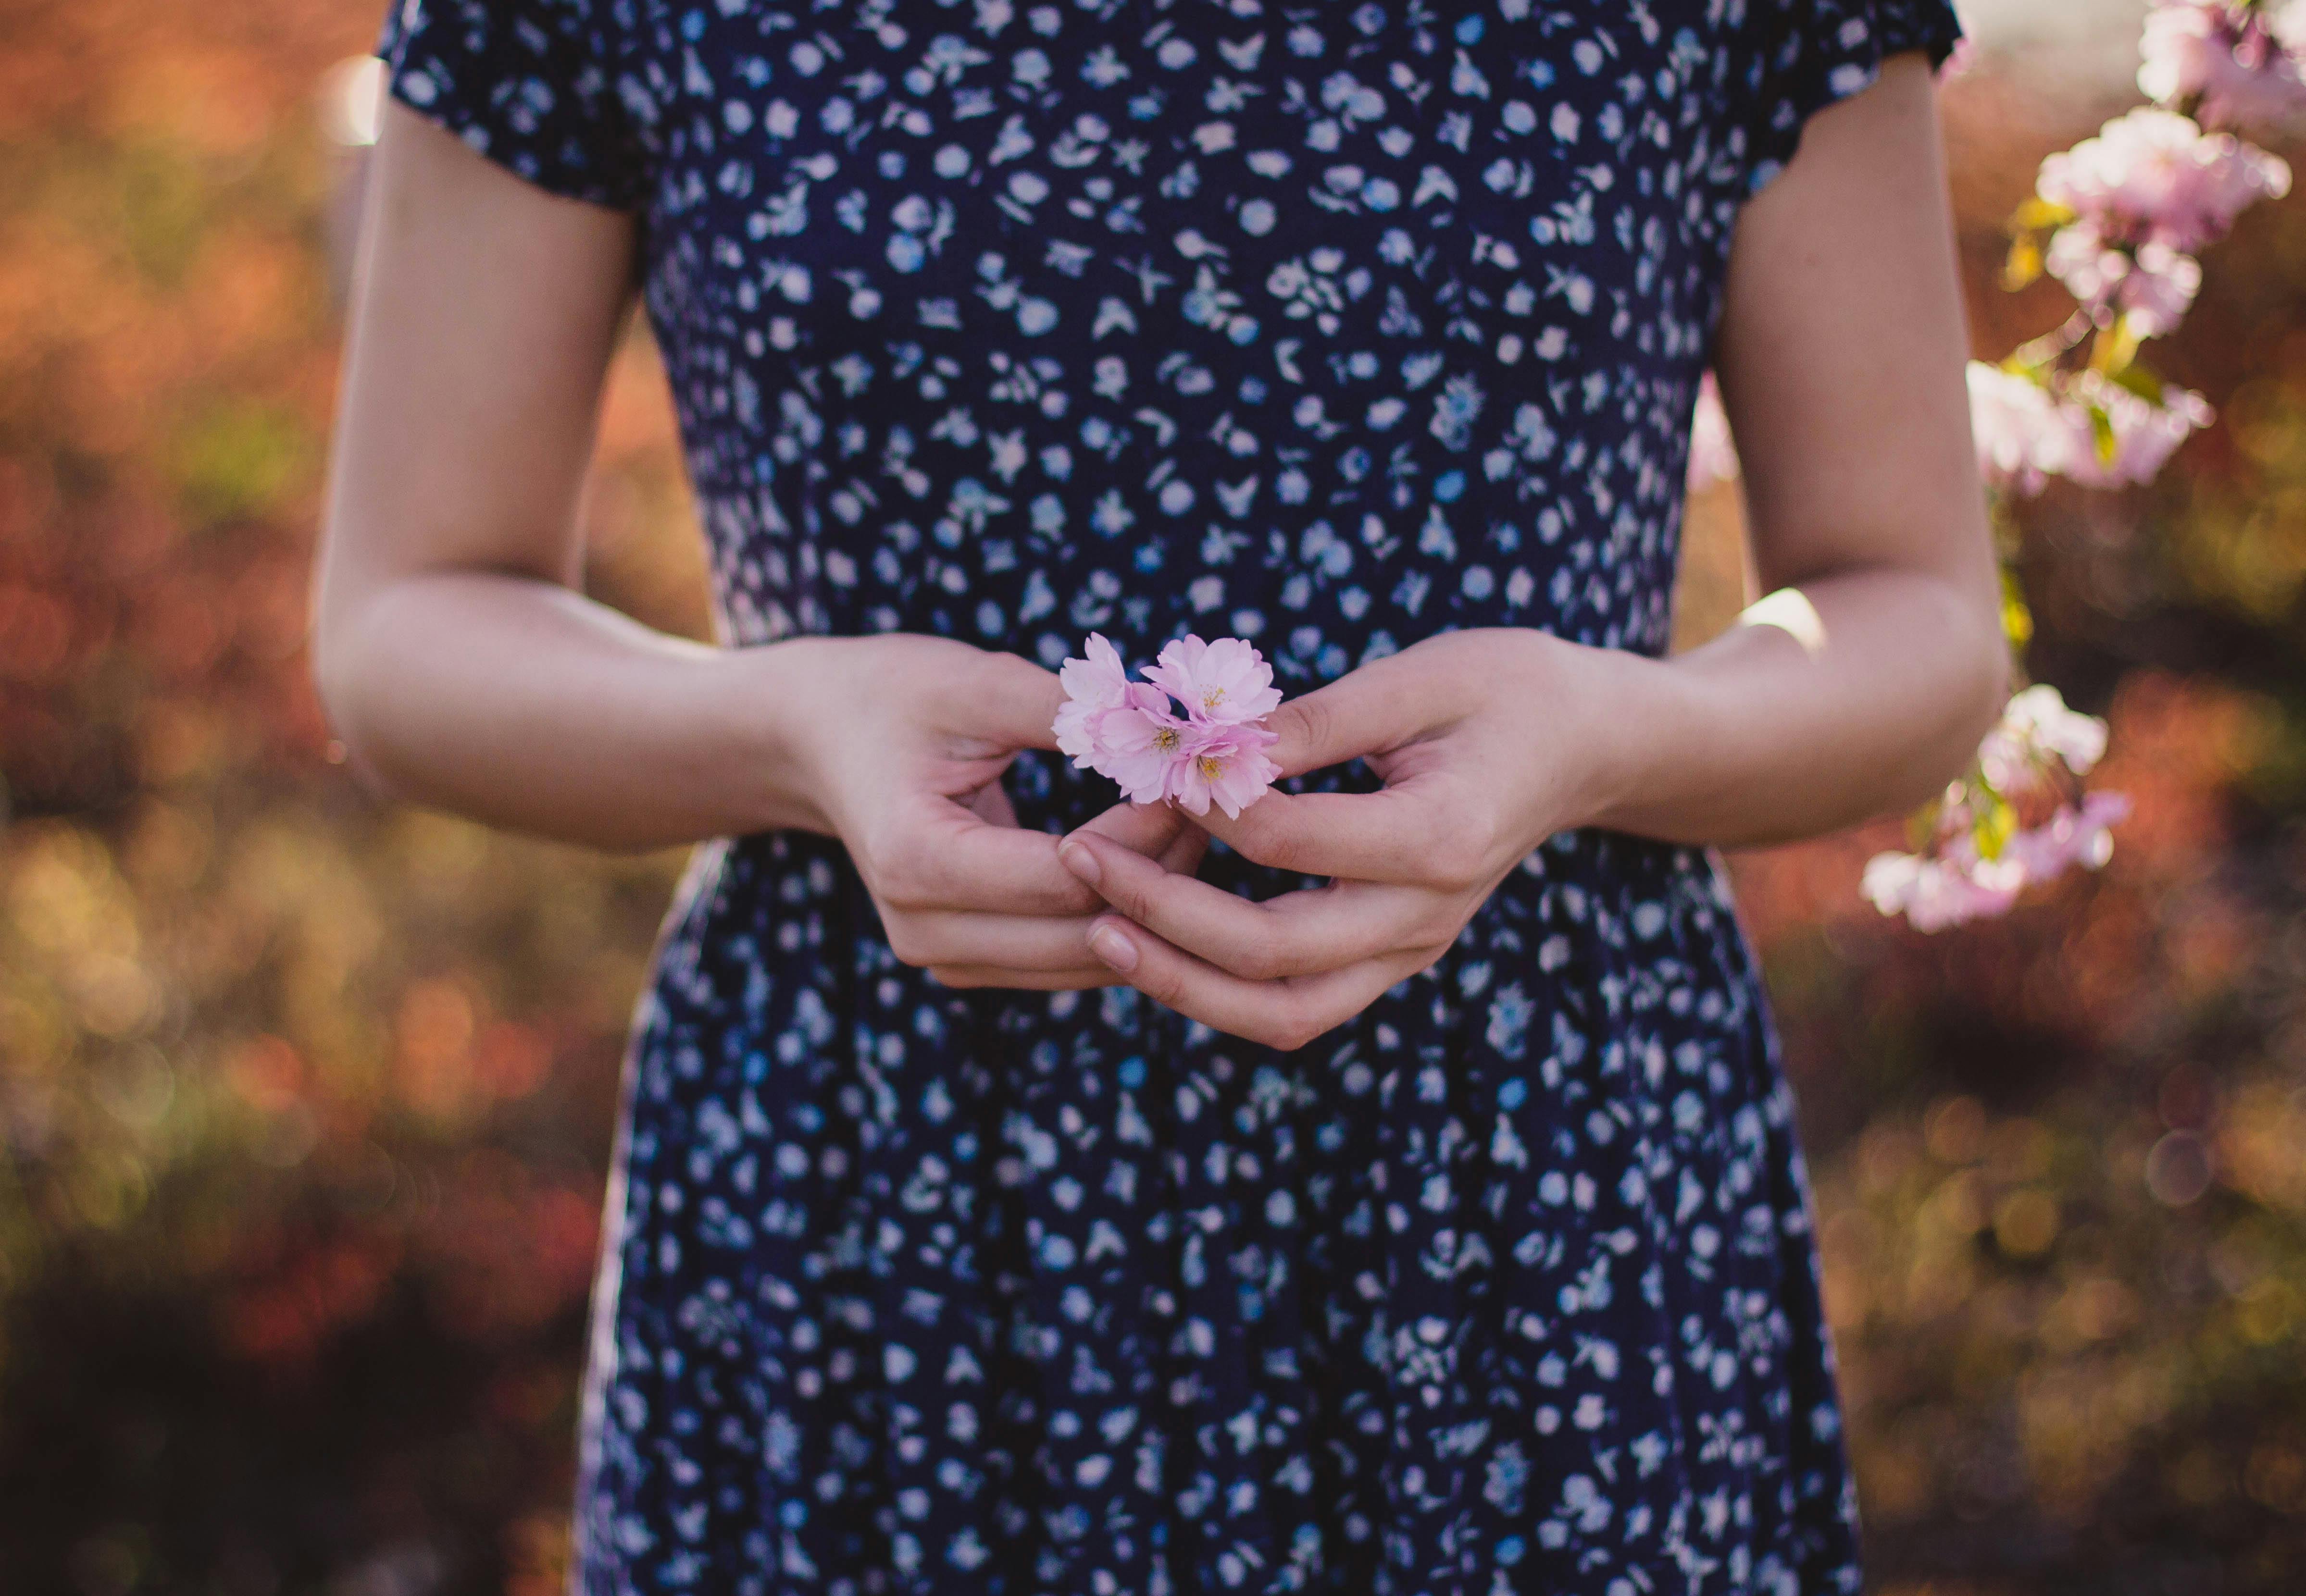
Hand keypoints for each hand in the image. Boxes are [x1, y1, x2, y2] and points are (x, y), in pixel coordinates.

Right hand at [773, 634, 1207, 989]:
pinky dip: (1125, 918)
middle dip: (1166, 873)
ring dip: (1156, 903)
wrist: (818, 739)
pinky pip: (1072, 962)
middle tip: (1221, 805)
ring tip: (1197, 824)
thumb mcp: (971, 682)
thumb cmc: (892, 696)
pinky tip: (1160, 857)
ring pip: (1090, 961)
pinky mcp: (969, 964)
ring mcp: (945, 959)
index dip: (1148, 832)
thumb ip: (1067, 710)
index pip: (1069, 875)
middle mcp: (925, 930)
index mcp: (917, 860)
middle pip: (1087, 933)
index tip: (1199, 777)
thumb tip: (1170, 727)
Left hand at [1054, 629, 1629, 1046]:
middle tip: (1078, 857)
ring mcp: (1410, 951)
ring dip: (1179, 981)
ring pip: (1280, 1012)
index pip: (1287, 841)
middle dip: (1161, 914)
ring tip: (1097, 929)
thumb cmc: (1505, 690)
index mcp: (1437, 836)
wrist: (1584, 746)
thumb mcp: (1418, 676)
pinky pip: (1296, 1007)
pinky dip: (1218, 989)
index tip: (1145, 763)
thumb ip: (1315, 719)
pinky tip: (1154, 943)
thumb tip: (1209, 742)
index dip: (1201, 806)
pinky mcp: (1392, 960)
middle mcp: (1425, 916)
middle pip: (1273, 954)